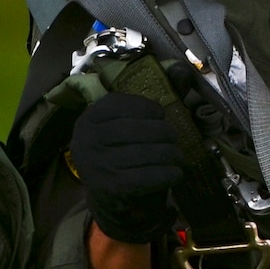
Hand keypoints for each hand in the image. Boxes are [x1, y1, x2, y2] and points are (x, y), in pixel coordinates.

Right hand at [69, 92, 182, 243]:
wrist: (111, 198)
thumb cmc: (124, 153)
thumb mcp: (128, 126)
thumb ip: (152, 101)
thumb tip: (183, 70)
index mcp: (89, 119)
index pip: (119, 104)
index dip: (146, 107)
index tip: (160, 115)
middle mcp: (86, 139)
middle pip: (134, 129)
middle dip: (162, 133)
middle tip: (174, 139)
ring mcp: (95, 164)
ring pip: (142, 153)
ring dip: (169, 154)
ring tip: (177, 156)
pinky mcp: (109, 187)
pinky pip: (145, 177)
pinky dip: (167, 174)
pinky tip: (176, 173)